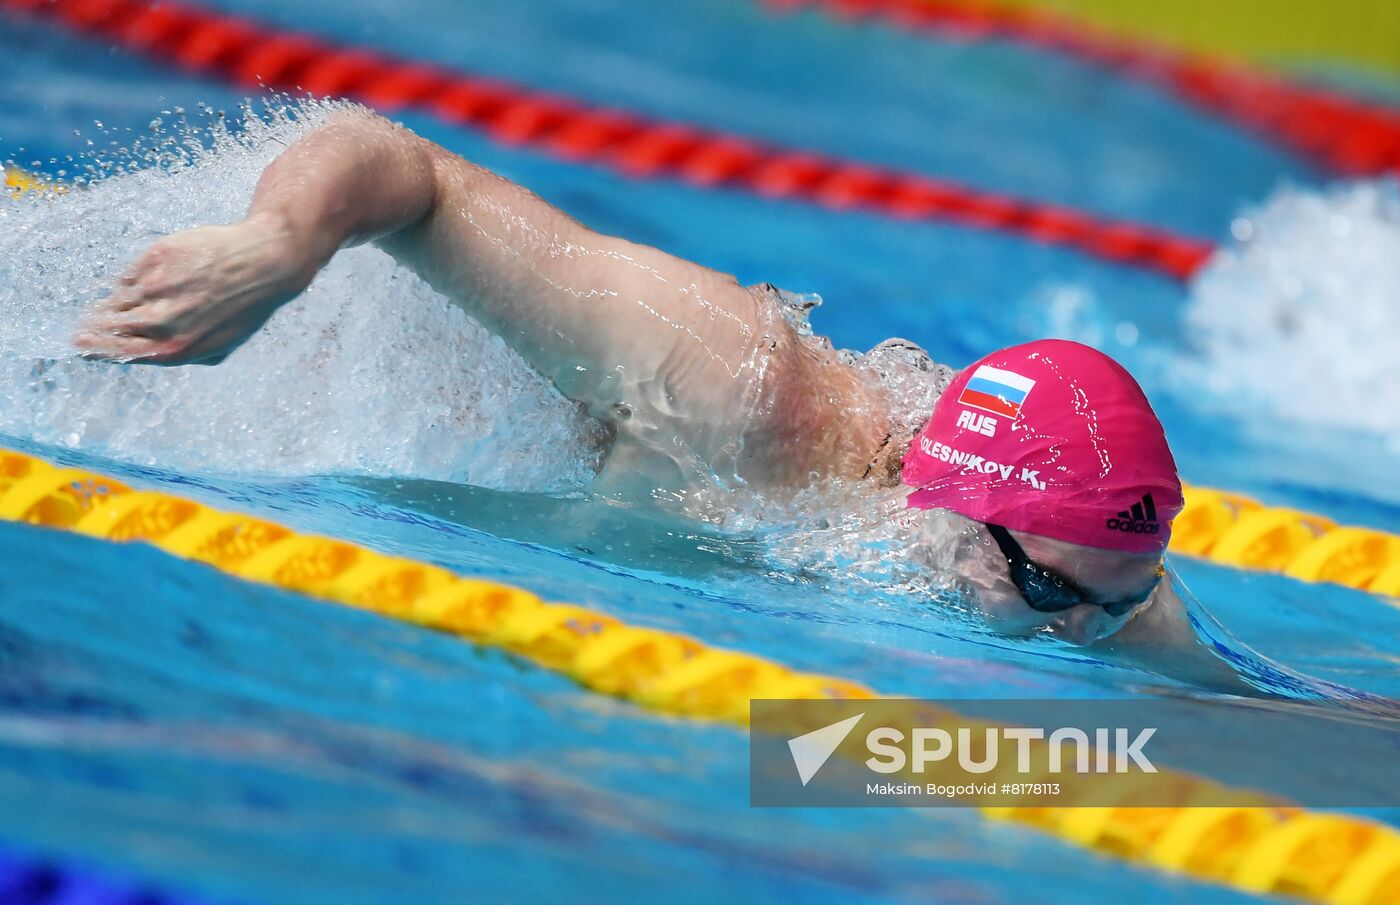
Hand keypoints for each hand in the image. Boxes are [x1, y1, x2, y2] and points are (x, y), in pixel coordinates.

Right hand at [74, 216, 314, 364]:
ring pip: (116, 300)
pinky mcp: (156, 258)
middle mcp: (162, 322)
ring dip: (109, 303)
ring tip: (113, 304)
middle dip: (94, 326)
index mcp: (177, 349)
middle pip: (109, 327)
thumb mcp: (221, 344)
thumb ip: (186, 354)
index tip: (81, 344)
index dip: (96, 349)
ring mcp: (156, 288)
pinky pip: (130, 274)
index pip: (120, 354)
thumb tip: (149, 356)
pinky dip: (132, 278)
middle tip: (86, 323)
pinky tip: (150, 279)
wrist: (265, 262)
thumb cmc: (245, 307)